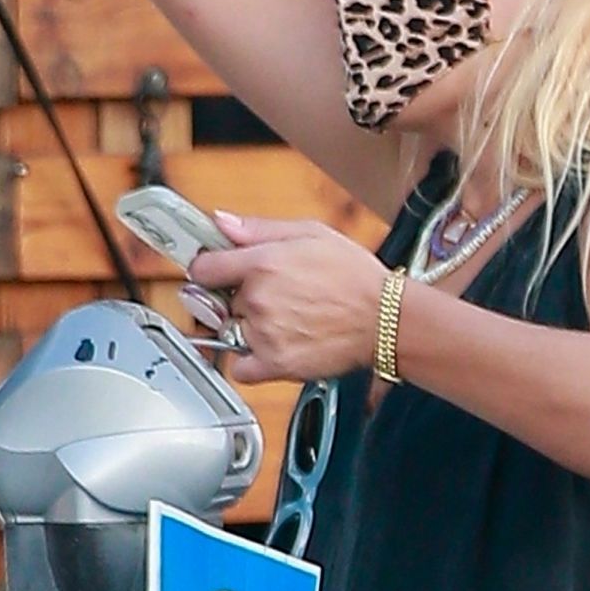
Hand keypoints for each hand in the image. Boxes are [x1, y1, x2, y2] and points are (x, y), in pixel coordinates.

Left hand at [187, 210, 383, 383]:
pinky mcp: (275, 365)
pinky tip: (272, 349)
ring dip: (248, 329)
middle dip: (238, 299)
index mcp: (262, 262)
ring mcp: (264, 334)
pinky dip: (250, 362)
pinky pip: (241, 368)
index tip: (215, 274)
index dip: (208, 270)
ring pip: (232, 333)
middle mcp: (257, 299)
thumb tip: (222, 222)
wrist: (386, 319)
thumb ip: (259, 229)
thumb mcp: (311, 233)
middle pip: (220, 302)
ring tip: (284, 322)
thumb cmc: (356, 277)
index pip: (203, 268)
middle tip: (273, 297)